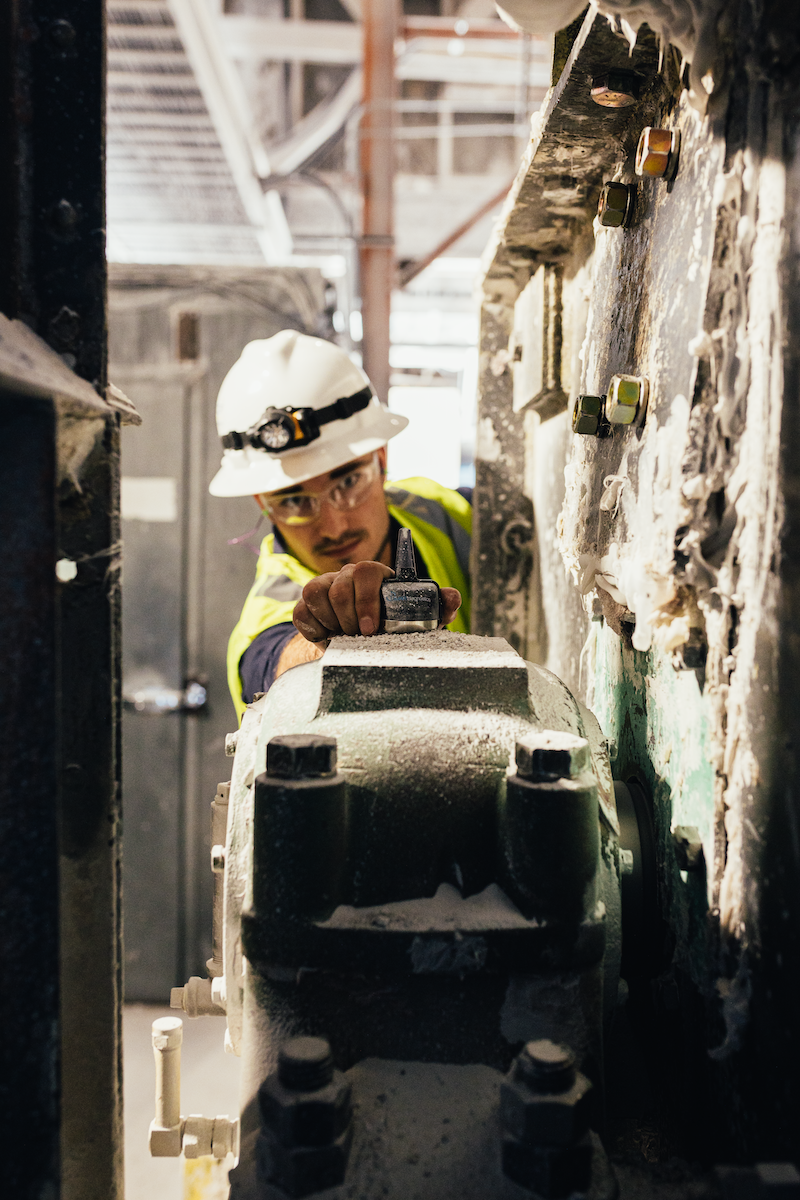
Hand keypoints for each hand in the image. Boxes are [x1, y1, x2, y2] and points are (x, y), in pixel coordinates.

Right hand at [292, 560, 461, 642]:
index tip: (371, 628)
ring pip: (315, 593)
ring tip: (345, 636)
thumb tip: (453, 598)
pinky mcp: (305, 606)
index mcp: (374, 576)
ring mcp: (323, 588)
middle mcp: (346, 577)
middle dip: (349, 618)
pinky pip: (301, 611)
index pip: (366, 571)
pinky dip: (314, 628)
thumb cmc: (392, 627)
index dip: (366, 599)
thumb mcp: (418, 619)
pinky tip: (328, 637)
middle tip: (359, 637)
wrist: (359, 645)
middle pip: (339, 586)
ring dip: (331, 621)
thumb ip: (437, 607)